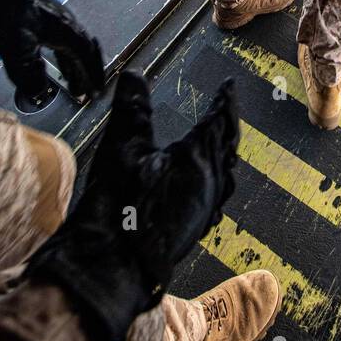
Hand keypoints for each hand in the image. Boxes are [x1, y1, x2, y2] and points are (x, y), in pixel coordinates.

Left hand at [0, 0, 103, 102]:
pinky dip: (63, 54)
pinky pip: (61, 37)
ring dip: (75, 65)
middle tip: (88, 90)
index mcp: (65, 29)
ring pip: (73, 43)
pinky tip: (53, 62)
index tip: (95, 93)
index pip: (87, 57)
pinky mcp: (42, 13)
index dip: (92, 77)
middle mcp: (65, 20)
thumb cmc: (2, 14)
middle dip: (88, 72)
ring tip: (72, 83)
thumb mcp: (16, 53)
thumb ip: (29, 79)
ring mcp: (55, 15)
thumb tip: (39, 93)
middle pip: (86, 49)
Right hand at [28, 71, 238, 340]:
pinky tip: (206, 185)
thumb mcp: (121, 148)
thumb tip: (133, 75)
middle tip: (226, 108)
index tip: (228, 87)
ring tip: (222, 140)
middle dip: (227, 124)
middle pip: (227, 146)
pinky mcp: (194, 228)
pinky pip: (215, 195)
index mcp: (198, 159)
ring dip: (223, 152)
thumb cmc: (118, 206)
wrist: (112, 265)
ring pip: (224, 173)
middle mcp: (210, 184)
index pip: (219, 121)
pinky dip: (215, 178)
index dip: (223, 101)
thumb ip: (132, 109)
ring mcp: (205, 209)